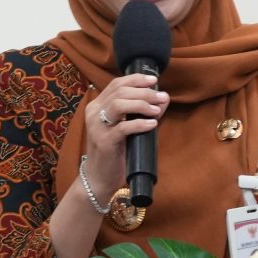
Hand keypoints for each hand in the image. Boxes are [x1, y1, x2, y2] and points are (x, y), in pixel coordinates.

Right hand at [83, 74, 169, 195]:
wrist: (99, 177)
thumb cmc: (114, 151)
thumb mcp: (127, 128)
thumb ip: (142, 112)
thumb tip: (163, 98)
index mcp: (97, 106)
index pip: (116, 84)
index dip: (136, 79)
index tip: (154, 80)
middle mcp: (94, 113)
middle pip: (119, 91)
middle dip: (144, 92)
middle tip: (161, 97)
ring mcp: (97, 127)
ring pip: (119, 104)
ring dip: (141, 104)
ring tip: (156, 110)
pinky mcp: (104, 142)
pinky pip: (123, 128)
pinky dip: (140, 124)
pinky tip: (152, 124)